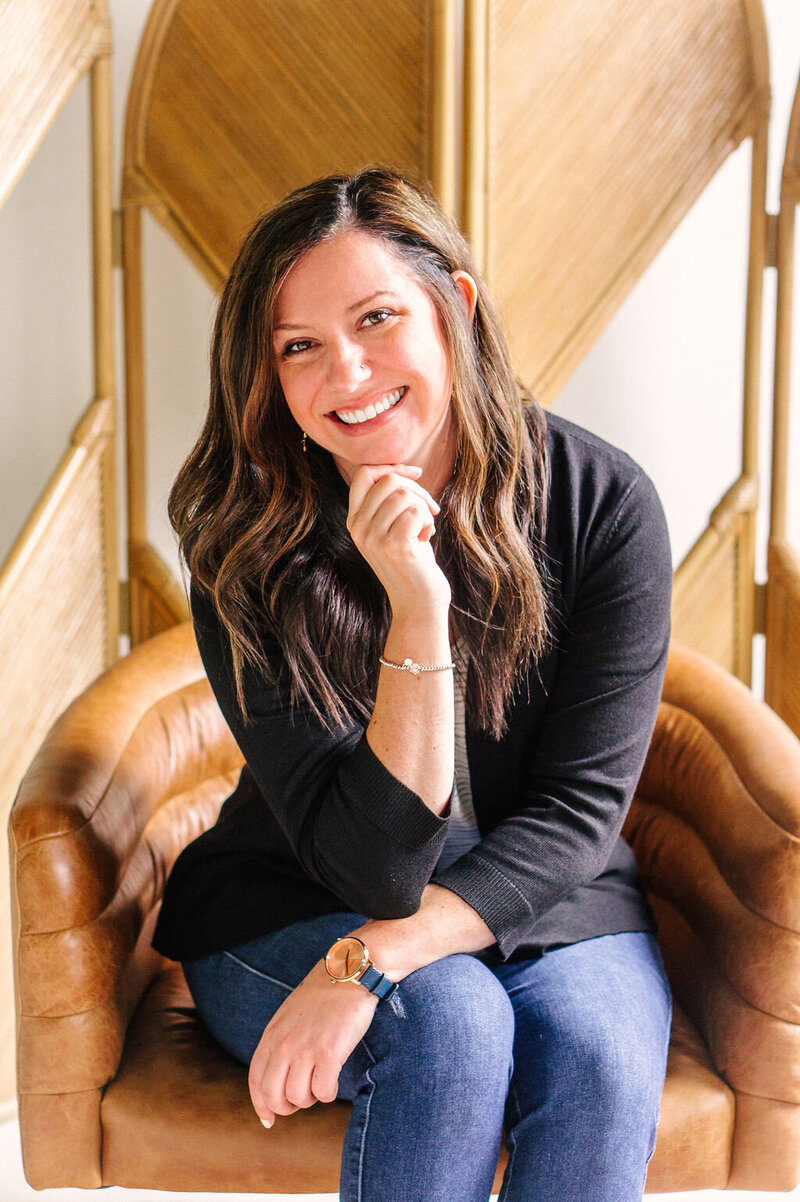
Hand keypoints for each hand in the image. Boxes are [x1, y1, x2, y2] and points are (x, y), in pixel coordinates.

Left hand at [248, 959, 378, 1126]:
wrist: (349, 972)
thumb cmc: (323, 995)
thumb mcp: (289, 1016)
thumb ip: (280, 1043)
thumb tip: (278, 1079)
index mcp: (272, 1035)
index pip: (255, 1081)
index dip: (261, 1106)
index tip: (269, 1120)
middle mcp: (284, 1044)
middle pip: (273, 1096)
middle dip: (287, 1107)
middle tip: (303, 1100)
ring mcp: (306, 1049)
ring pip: (298, 1098)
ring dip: (311, 1099)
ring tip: (320, 1082)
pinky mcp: (330, 1052)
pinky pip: (323, 1092)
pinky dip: (328, 1094)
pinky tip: (333, 1080)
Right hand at [346, 464, 450, 616]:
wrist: (418, 602)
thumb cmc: (412, 560)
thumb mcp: (392, 527)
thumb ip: (389, 502)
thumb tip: (404, 471)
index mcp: (354, 520)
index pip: (364, 474)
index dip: (392, 467)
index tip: (416, 472)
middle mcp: (358, 528)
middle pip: (388, 480)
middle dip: (416, 489)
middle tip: (429, 510)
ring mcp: (374, 538)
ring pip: (404, 495)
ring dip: (424, 508)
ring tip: (424, 529)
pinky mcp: (394, 546)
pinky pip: (416, 512)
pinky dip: (428, 521)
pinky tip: (426, 538)